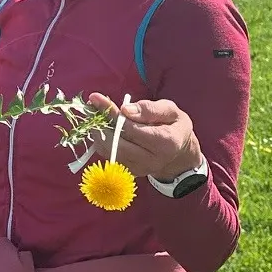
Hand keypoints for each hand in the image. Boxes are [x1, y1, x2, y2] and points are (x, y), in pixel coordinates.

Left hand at [87, 93, 204, 186]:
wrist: (179, 152)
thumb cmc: (174, 126)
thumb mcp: (170, 110)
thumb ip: (149, 109)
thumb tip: (125, 110)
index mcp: (166, 143)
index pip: (131, 129)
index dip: (112, 113)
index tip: (96, 98)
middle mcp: (152, 160)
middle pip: (117, 143)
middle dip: (101, 123)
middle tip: (92, 106)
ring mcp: (140, 169)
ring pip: (110, 151)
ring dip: (99, 132)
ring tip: (96, 114)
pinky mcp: (130, 172)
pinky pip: (109, 156)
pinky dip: (102, 141)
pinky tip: (103, 128)